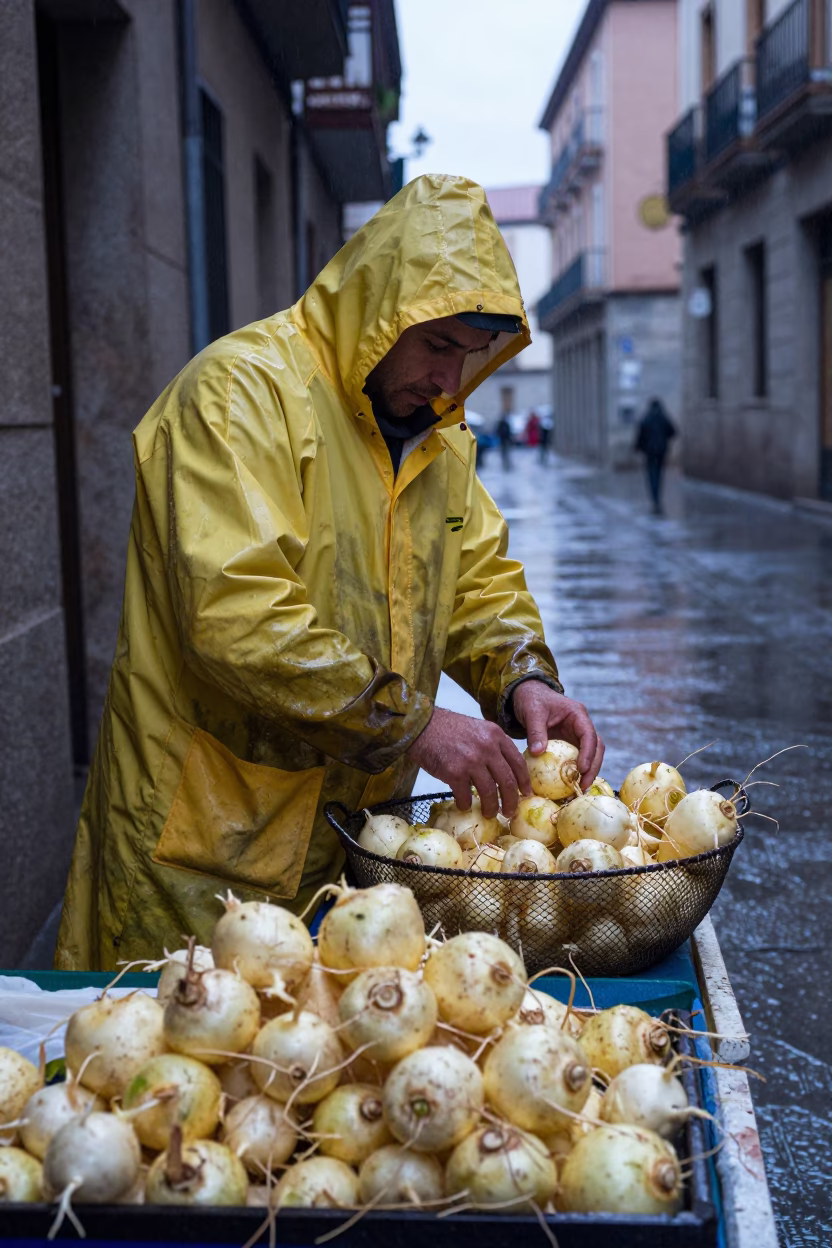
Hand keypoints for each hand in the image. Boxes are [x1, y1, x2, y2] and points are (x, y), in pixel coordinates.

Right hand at [406, 707, 530, 817]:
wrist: (422, 726)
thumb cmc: (447, 729)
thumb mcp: (477, 729)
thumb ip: (492, 746)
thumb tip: (503, 772)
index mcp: (495, 735)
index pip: (517, 762)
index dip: (523, 781)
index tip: (525, 793)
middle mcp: (487, 747)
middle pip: (507, 781)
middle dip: (510, 800)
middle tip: (509, 811)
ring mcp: (471, 760)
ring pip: (489, 792)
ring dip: (490, 807)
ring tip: (489, 813)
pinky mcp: (454, 772)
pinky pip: (465, 796)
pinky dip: (466, 803)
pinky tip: (464, 804)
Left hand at [511, 682, 603, 789]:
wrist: (528, 695)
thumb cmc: (532, 700)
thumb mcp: (532, 712)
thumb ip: (536, 731)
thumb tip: (537, 753)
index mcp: (578, 714)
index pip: (589, 735)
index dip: (588, 753)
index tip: (581, 769)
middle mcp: (581, 726)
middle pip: (596, 748)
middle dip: (593, 767)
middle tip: (583, 785)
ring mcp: (577, 736)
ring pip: (591, 755)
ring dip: (588, 772)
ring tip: (579, 789)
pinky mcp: (569, 744)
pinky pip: (576, 759)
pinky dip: (575, 771)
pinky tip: (569, 786)